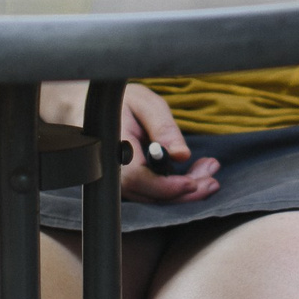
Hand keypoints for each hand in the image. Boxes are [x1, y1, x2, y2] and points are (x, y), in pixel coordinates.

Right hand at [40, 82, 219, 204]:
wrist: (86, 108)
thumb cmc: (116, 101)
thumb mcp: (143, 102)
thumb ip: (162, 127)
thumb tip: (181, 155)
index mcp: (113, 148)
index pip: (137, 179)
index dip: (167, 187)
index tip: (193, 182)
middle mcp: (114, 171)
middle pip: (151, 195)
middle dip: (186, 192)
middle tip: (213, 179)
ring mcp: (120, 180)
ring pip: (155, 197)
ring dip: (186, 189)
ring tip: (210, 170)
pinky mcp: (129, 182)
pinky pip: (153, 192)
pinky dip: (176, 186)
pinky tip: (196, 173)